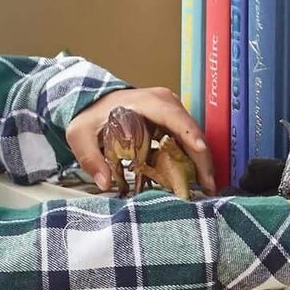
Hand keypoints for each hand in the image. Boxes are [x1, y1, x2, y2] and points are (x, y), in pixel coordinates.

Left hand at [67, 88, 215, 192]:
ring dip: (201, 162)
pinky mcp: (173, 123)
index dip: (189, 133)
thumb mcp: (81, 134)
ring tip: (206, 187)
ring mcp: (172, 113)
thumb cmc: (92, 115)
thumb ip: (90, 157)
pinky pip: (188, 141)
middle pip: (191, 130)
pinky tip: (196, 179)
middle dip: (202, 157)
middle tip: (208, 184)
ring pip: (194, 137)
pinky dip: (193, 159)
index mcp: (147, 102)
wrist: (96, 103)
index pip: (173, 116)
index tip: (200, 150)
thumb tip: (104, 182)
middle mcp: (166, 103)